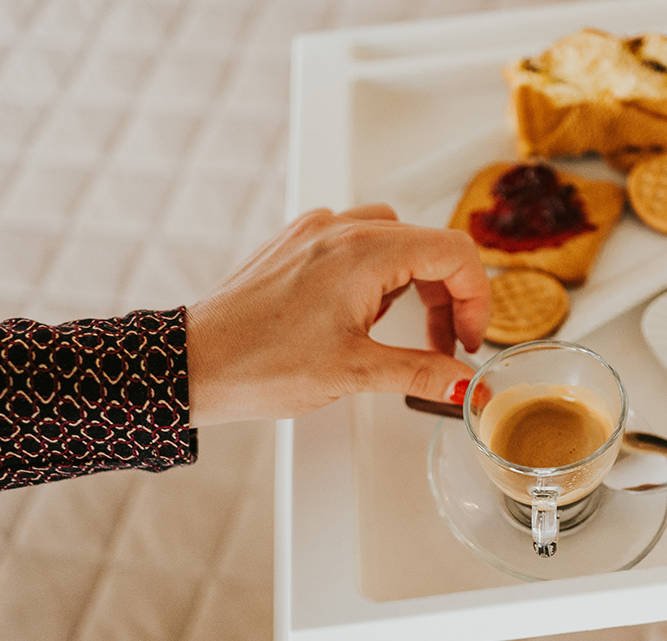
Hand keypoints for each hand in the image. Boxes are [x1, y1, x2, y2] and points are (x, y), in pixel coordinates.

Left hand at [185, 204, 489, 426]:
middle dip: (447, 298)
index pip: (453, 253)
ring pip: (395, 241)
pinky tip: (363, 317)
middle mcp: (340, 230)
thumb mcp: (353, 373)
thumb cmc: (256, 363)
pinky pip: (358, 245)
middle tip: (445, 346)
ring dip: (414, 286)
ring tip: (397, 334)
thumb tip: (463, 384)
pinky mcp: (296, 246)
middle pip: (428, 247)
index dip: (476, 299)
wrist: (189, 365)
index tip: (469, 340)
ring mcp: (315, 234)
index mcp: (362, 252)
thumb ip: (420, 371)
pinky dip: (378, 277)